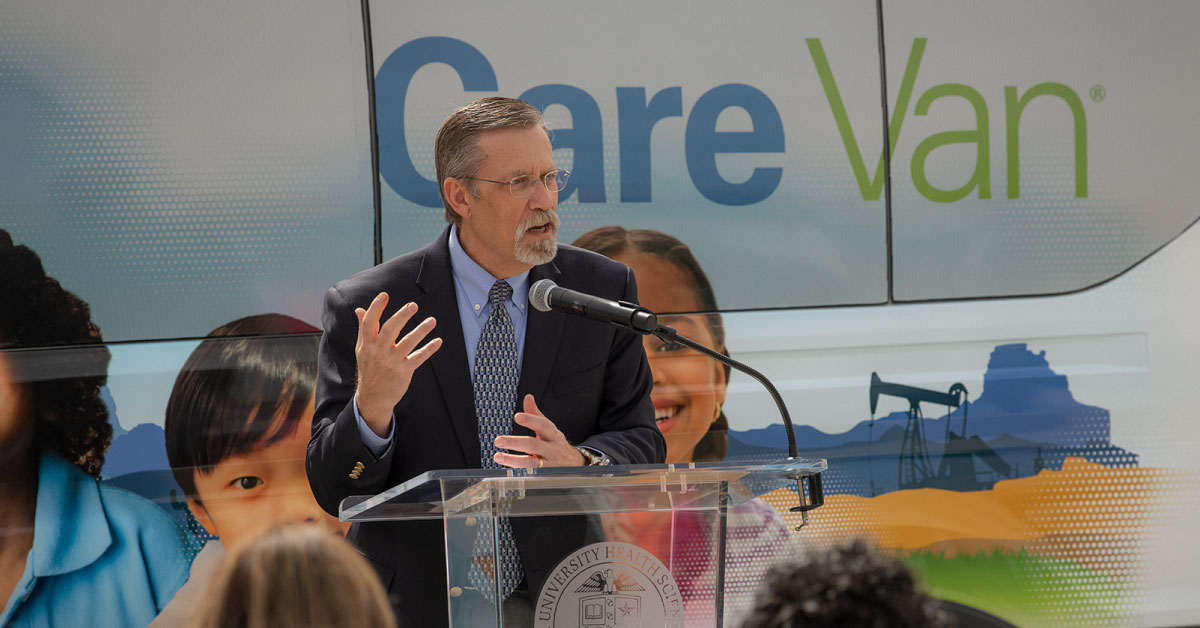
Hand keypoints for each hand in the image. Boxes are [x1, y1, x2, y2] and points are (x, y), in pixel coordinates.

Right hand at [354, 292, 441, 436]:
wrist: (373, 397)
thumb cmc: (369, 369)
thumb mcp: (362, 349)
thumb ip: (363, 328)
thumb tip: (360, 310)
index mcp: (368, 344)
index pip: (370, 322)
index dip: (376, 308)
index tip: (384, 295)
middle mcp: (379, 351)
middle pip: (390, 330)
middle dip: (402, 316)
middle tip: (414, 305)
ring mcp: (392, 362)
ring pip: (408, 343)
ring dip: (421, 331)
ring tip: (432, 320)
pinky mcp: (404, 371)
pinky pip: (418, 358)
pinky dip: (429, 349)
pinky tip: (438, 341)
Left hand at [493, 395, 586, 467]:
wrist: (575, 464)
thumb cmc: (556, 444)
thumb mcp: (549, 429)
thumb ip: (535, 414)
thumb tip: (528, 397)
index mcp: (552, 434)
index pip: (543, 425)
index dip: (531, 420)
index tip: (517, 416)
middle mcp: (551, 448)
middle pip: (534, 445)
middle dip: (515, 442)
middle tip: (498, 440)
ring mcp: (549, 464)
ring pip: (531, 463)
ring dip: (513, 460)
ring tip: (498, 456)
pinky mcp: (544, 476)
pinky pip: (531, 475)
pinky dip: (519, 473)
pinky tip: (507, 471)